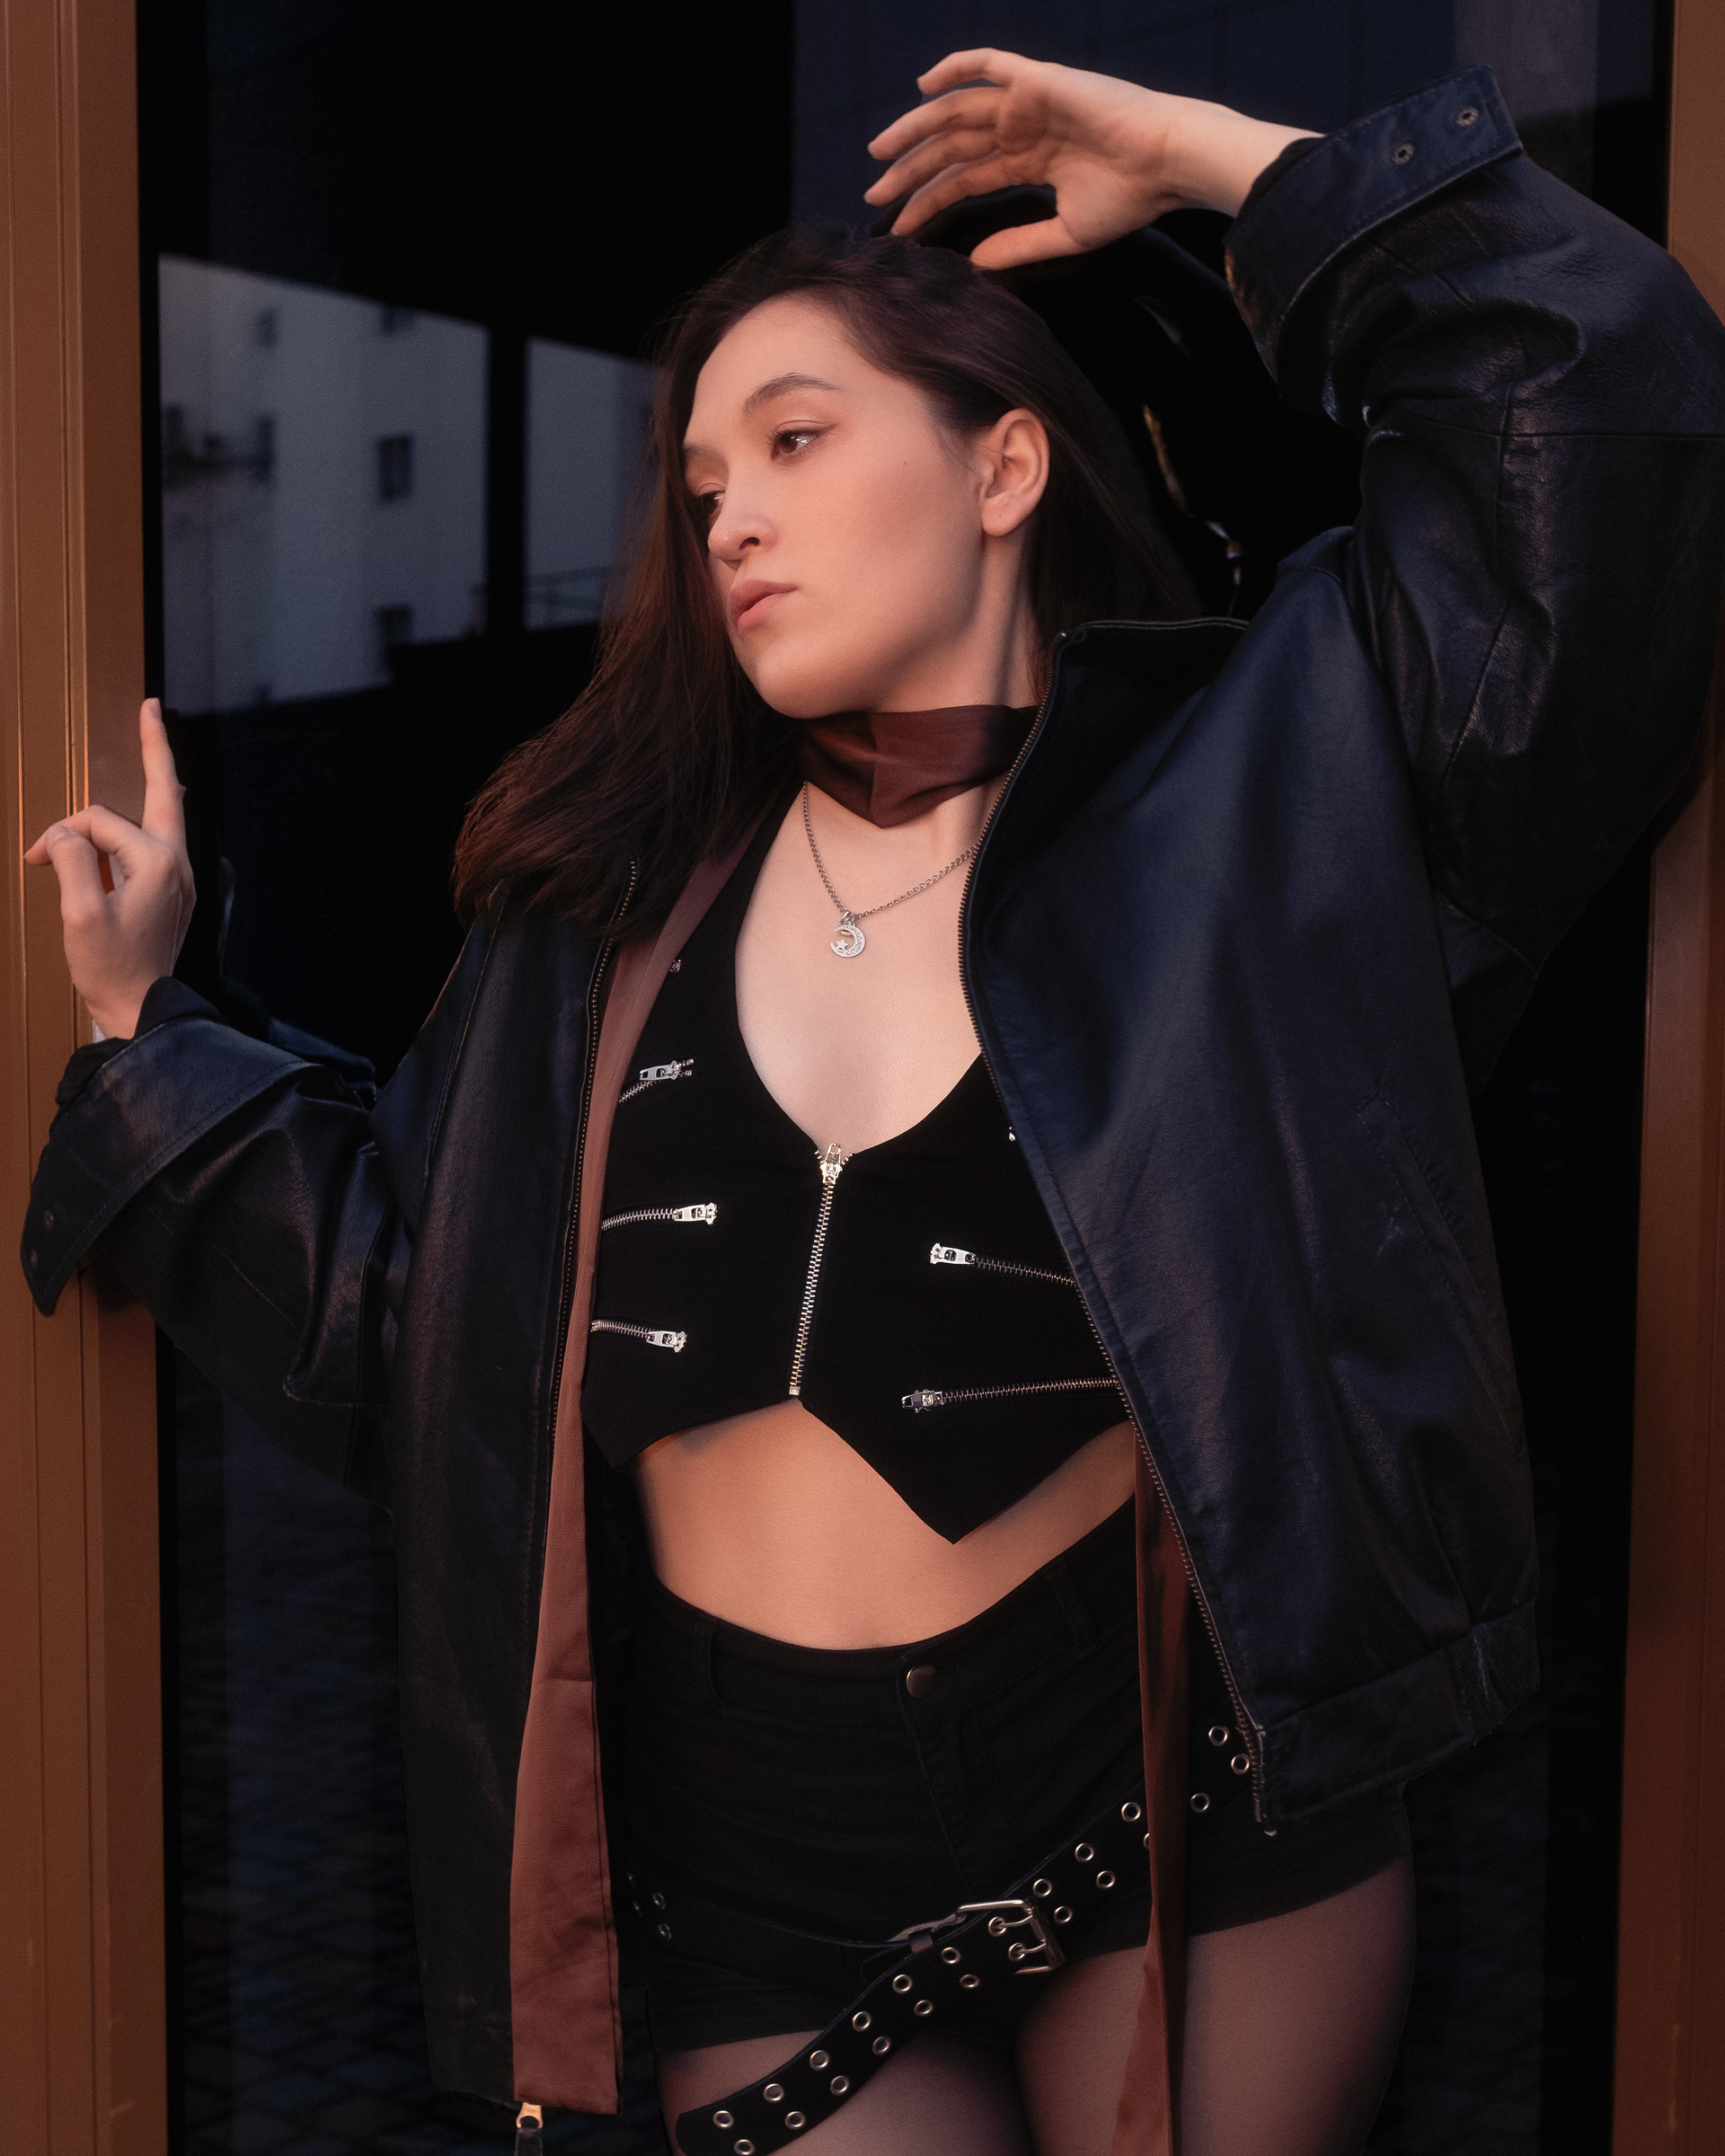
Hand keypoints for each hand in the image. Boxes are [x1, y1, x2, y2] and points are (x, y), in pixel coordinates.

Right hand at [25, 698, 194, 1039]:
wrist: (142, 1012)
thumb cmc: (111, 970)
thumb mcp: (80, 915)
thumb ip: (73, 861)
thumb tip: (68, 831)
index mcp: (159, 865)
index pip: (99, 823)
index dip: (60, 834)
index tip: (33, 858)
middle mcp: (176, 865)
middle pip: (163, 792)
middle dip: (154, 747)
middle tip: (151, 705)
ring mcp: (177, 879)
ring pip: (154, 817)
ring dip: (136, 791)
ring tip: (149, 733)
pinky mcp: (170, 892)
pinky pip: (153, 842)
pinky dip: (133, 824)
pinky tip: (149, 798)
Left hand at [865, 49, 1314, 266]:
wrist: (1167, 162)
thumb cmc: (1130, 198)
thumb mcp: (1065, 234)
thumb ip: (1018, 244)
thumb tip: (975, 262)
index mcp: (1030, 162)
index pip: (965, 180)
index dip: (930, 201)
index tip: (900, 226)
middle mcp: (1023, 129)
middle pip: (952, 147)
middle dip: (911, 170)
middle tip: (874, 193)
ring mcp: (1028, 102)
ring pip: (957, 111)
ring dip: (916, 128)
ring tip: (880, 152)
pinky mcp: (1037, 80)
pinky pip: (988, 65)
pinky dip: (955, 68)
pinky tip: (923, 88)